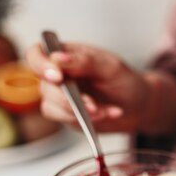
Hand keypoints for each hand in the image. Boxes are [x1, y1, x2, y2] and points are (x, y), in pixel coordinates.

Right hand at [27, 42, 168, 132]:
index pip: (36, 54)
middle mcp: (58, 75)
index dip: (40, 65)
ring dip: (78, 112)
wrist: (139, 106)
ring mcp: (61, 98)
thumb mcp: (110, 66)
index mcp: (66, 55)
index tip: (58, 77)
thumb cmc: (125, 80)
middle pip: (44, 86)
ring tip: (104, 110)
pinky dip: (87, 120)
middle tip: (91, 105)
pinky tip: (108, 114)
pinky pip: (67, 120)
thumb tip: (57, 58)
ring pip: (52, 107)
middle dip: (67, 99)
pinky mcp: (67, 116)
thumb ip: (84, 61)